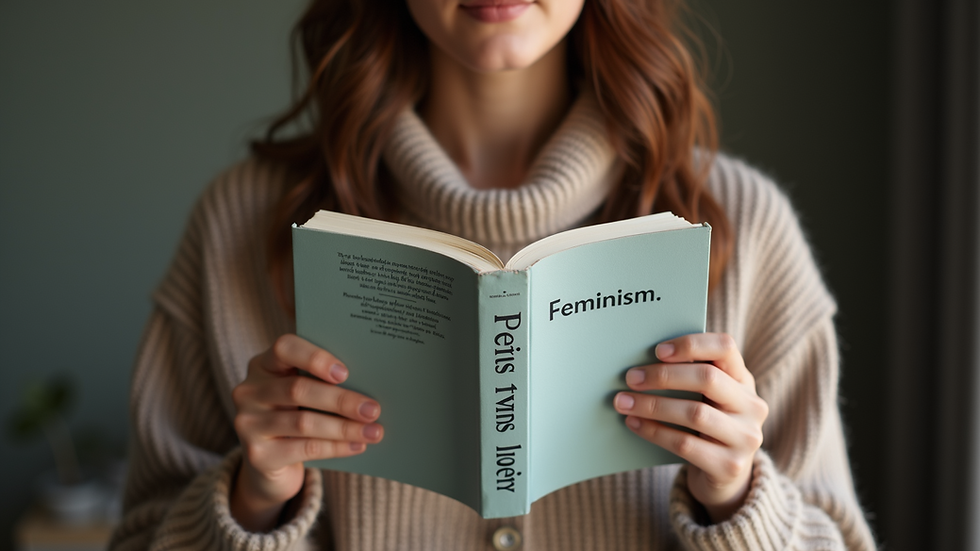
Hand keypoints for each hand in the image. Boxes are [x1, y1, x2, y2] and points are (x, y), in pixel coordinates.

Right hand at [230, 334, 382, 531]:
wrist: (269, 465)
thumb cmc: (295, 416)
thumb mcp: (302, 395)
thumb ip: (322, 382)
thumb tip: (370, 382)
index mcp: (263, 365)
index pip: (284, 348)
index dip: (315, 357)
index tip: (345, 372)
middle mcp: (249, 391)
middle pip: (299, 389)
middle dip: (342, 400)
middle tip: (373, 409)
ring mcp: (248, 424)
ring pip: (304, 423)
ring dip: (345, 428)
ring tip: (374, 431)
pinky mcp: (257, 455)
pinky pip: (304, 449)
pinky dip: (336, 447)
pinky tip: (357, 446)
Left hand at [613, 333, 767, 522]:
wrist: (725, 476)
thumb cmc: (706, 426)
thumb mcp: (707, 398)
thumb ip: (689, 377)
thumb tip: (640, 363)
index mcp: (743, 380)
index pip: (725, 347)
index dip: (692, 345)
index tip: (658, 350)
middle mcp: (752, 406)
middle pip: (708, 379)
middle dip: (664, 376)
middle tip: (631, 378)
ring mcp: (745, 438)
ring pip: (694, 413)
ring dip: (653, 405)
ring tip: (623, 402)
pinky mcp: (730, 466)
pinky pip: (685, 444)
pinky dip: (654, 432)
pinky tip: (633, 423)